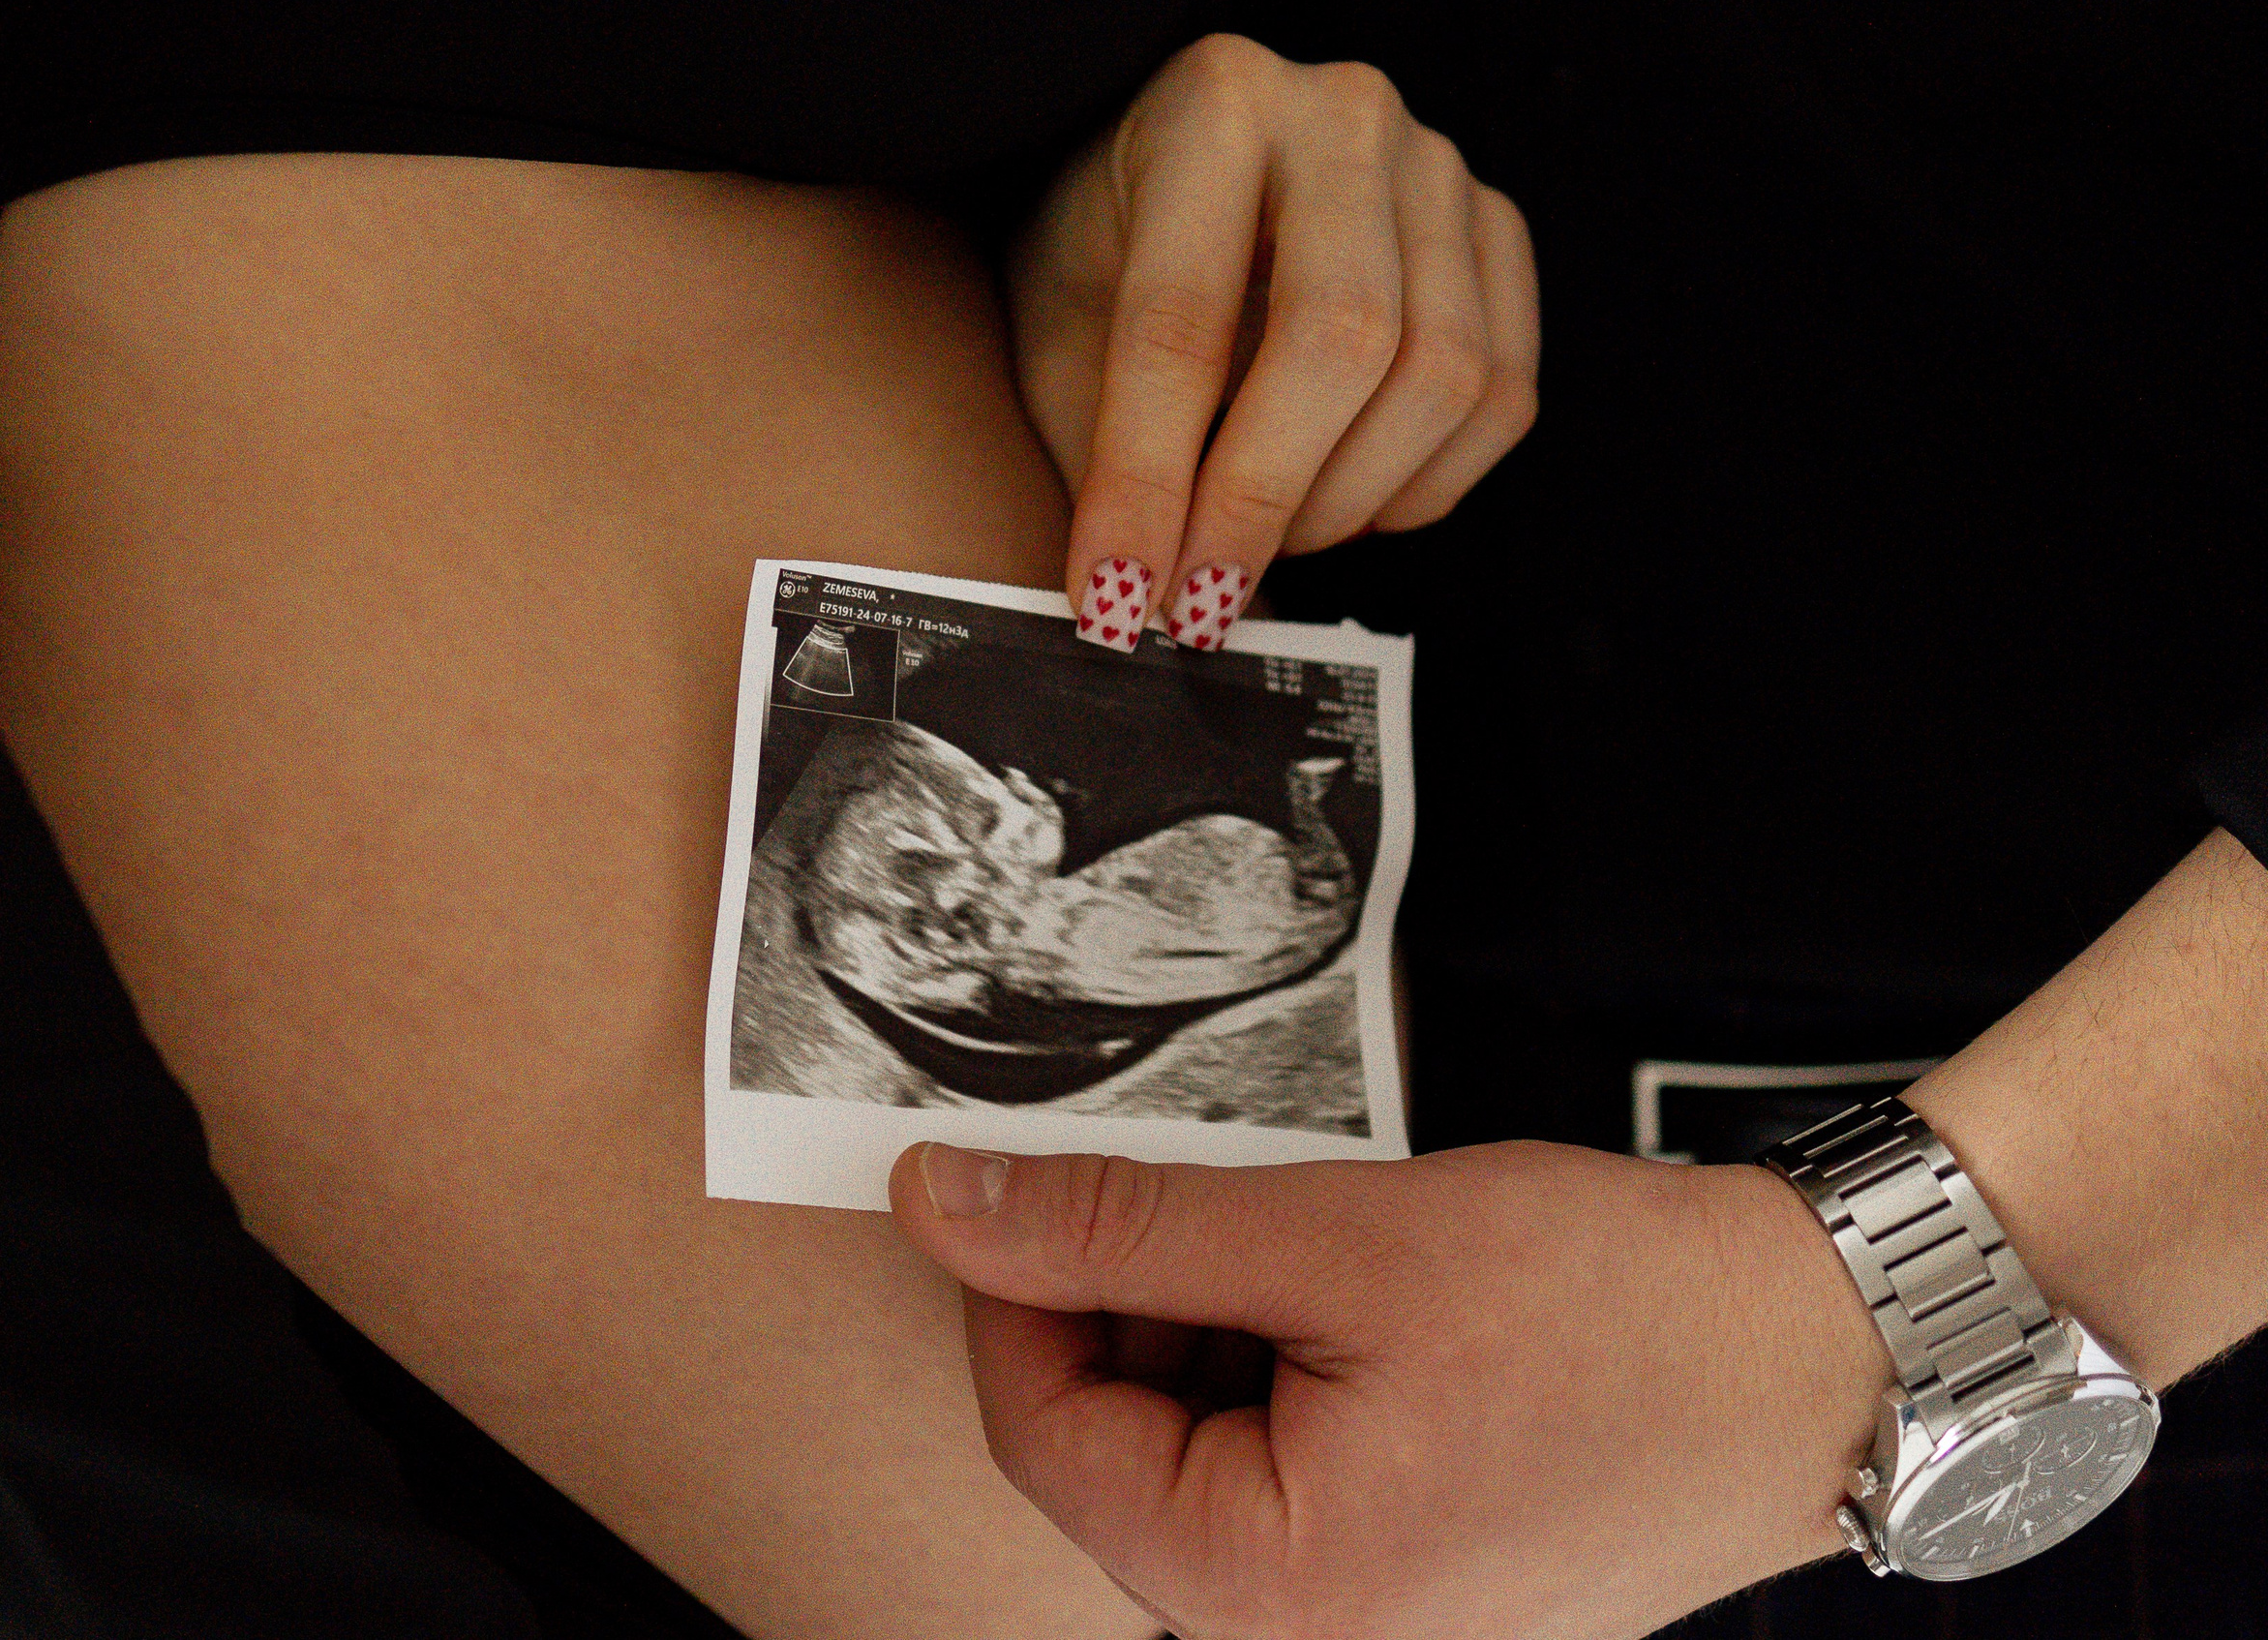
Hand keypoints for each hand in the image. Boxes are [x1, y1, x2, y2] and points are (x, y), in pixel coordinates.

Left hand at [890, 1139, 1885, 1639]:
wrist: (1825, 1352)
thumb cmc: (1617, 1310)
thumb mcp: (1337, 1241)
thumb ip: (1121, 1229)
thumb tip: (942, 1206)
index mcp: (1267, 1587)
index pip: (1041, 1434)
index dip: (1013, 1285)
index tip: (1021, 1175)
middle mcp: (1304, 1634)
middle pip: (1113, 1445)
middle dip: (1133, 1299)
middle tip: (1216, 1186)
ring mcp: (1361, 1611)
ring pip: (1198, 1439)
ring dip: (1219, 1319)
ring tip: (1331, 1242)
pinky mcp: (1408, 1569)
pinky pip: (1283, 1457)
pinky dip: (1288, 1356)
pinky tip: (1365, 1292)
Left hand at [1009, 33, 1538, 651]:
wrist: (1185, 180)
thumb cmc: (1110, 258)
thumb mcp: (1063, 335)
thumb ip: (1100, 457)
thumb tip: (1134, 607)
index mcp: (1209, 108)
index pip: (1184, 321)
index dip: (1149, 483)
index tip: (1120, 598)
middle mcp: (1342, 116)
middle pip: (1341, 340)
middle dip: (1260, 503)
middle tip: (1198, 600)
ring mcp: (1440, 171)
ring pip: (1441, 377)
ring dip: (1345, 503)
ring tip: (1261, 543)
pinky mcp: (1499, 237)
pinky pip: (1501, 398)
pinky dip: (1420, 489)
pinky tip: (1343, 502)